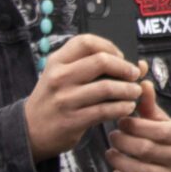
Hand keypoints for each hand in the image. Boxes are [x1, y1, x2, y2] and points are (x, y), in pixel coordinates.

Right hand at [24, 35, 143, 160]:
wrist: (29, 130)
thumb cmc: (54, 99)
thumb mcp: (64, 77)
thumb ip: (97, 68)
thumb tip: (140, 65)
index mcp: (57, 61)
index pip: (86, 42)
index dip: (110, 46)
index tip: (120, 56)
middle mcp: (59, 77)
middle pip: (102, 61)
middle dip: (125, 67)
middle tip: (134, 74)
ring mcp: (65, 99)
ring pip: (107, 87)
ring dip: (128, 90)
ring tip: (135, 92)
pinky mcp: (72, 120)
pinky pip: (105, 110)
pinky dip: (122, 108)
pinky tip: (127, 107)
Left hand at [106, 81, 170, 171]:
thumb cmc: (167, 142)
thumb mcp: (162, 122)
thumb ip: (149, 105)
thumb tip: (142, 81)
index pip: (154, 130)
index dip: (133, 126)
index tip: (121, 122)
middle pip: (144, 150)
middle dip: (122, 142)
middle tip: (113, 136)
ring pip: (139, 171)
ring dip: (118, 160)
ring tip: (111, 152)